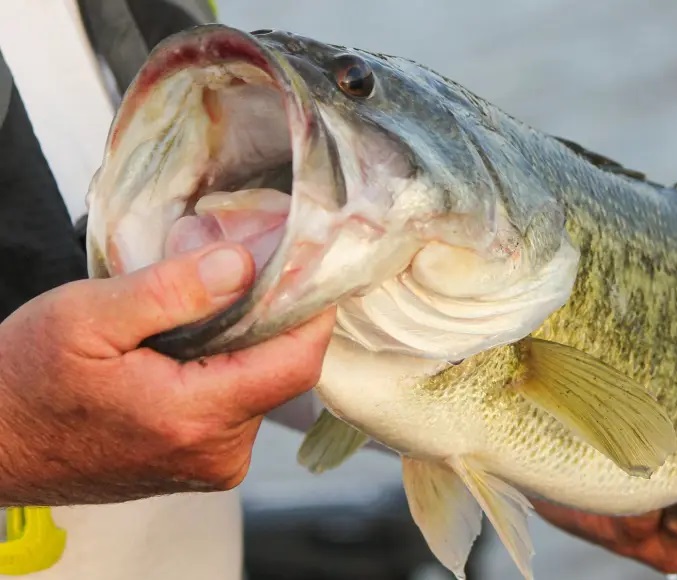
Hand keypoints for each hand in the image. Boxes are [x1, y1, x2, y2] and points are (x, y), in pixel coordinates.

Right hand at [0, 242, 334, 505]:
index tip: (307, 266)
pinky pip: (237, 406)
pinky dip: (225, 370)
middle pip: (282, 372)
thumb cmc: (24, 382)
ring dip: (243, 344)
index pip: (298, 362)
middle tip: (240, 271)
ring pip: (261, 386)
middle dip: (270, 318)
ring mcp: (210, 464)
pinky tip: (186, 349)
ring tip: (196, 313)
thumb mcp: (87, 316)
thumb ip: (171, 290)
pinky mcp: (201, 463)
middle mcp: (216, 452)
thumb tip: (242, 266)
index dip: (312, 311)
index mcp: (194, 417)